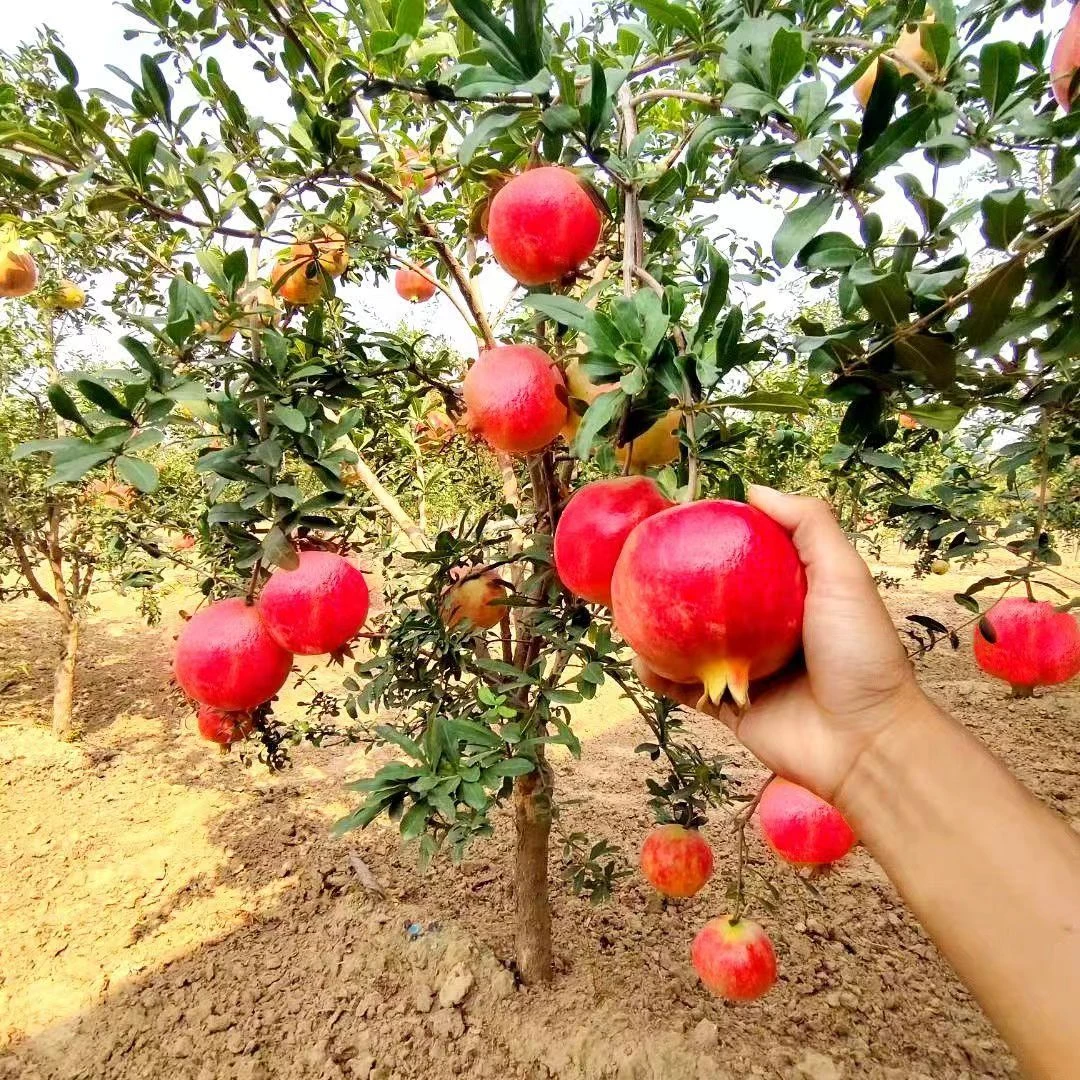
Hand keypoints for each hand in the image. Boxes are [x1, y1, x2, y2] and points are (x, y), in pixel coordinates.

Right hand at [635, 485, 925, 802]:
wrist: (865, 741)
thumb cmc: (861, 654)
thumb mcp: (844, 575)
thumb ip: (809, 524)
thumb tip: (751, 489)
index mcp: (786, 596)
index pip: (737, 556)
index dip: (705, 538)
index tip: (670, 521)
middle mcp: (760, 629)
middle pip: (703, 599)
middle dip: (668, 584)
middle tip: (633, 565)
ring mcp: (741, 667)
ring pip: (683, 642)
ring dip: (653, 629)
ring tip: (625, 611)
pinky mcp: (726, 705)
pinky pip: (681, 687)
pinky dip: (657, 675)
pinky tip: (640, 660)